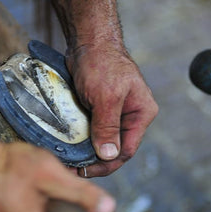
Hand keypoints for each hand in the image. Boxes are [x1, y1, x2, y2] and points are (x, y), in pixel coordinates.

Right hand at [0, 142, 115, 211]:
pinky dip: (45, 207)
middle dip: (66, 207)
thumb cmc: (9, 167)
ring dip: (56, 205)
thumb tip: (109, 209)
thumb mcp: (51, 175)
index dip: (79, 208)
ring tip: (36, 189)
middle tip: (46, 187)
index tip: (58, 189)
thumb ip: (82, 194)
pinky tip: (31, 193)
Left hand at [67, 43, 157, 176]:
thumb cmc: (102, 63)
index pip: (126, 149)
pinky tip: (69, 147)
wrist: (88, 40)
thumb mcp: (106, 96)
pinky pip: (92, 129)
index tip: (85, 171)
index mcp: (141, 114)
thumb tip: (108, 155)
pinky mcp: (99, 108)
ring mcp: (115, 112)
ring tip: (70, 161)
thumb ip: (108, 126)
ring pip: (102, 140)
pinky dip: (82, 139)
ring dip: (87, 152)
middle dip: (96, 161)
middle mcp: (130, 116)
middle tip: (74, 170)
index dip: (107, 164)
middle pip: (115, 148)